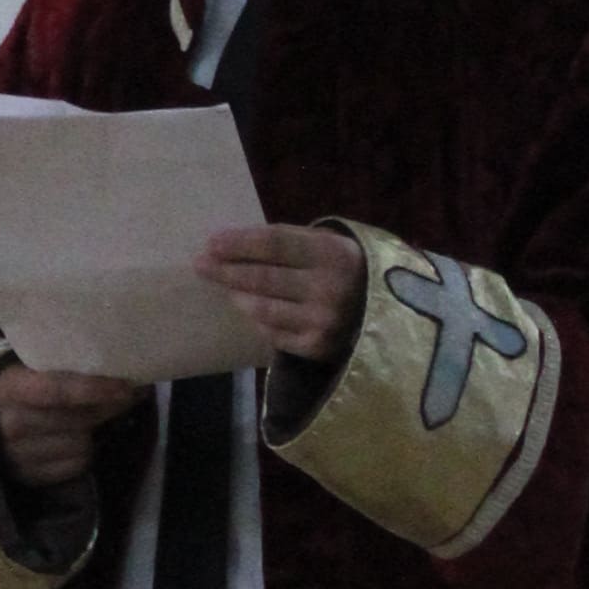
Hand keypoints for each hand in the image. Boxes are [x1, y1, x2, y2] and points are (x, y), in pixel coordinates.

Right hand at [0, 363, 148, 490]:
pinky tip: (76, 438)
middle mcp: (12, 425)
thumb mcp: (21, 368)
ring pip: (82, 444)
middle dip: (109, 406)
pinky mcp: (30, 477)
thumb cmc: (8, 387)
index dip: (95, 389)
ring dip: (95, 430)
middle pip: (78, 419)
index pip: (58, 390)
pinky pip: (75, 465)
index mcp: (9, 390)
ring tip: (96, 416)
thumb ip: (56, 368)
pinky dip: (83, 452)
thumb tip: (111, 365)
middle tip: (130, 393)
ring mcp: (19, 456)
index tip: (127, 386)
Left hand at [198, 224, 365, 364]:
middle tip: (200, 264)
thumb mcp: (326, 245)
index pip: (275, 244)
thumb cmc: (343, 269)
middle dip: (226, 270)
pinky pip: (273, 332)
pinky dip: (259, 320)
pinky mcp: (317, 347)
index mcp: (333, 253)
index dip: (240, 243)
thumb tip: (230, 245)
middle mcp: (329, 288)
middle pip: (264, 278)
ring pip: (263, 308)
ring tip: (225, 287)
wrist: (388, 312)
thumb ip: (287, 243)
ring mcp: (323, 320)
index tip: (211, 242)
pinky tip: (252, 309)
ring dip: (238, 296)